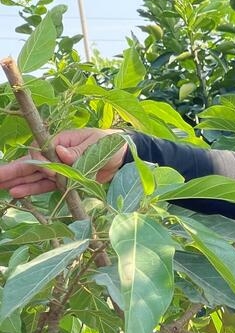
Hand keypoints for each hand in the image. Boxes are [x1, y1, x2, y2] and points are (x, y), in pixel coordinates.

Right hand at [0, 128, 126, 197]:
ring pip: (34, 175)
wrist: (123, 156)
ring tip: (0, 186)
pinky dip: (32, 189)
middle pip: (31, 162)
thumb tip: (60, 152)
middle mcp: (57, 154)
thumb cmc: (111, 144)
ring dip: (17, 181)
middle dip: (12, 170)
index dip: (39, 162)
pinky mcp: (65, 180)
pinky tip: (16, 192)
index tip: (48, 171)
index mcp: (62, 141)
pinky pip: (46, 185)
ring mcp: (60, 168)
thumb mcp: (97, 144)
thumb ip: (78, 151)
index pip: (41, 151)